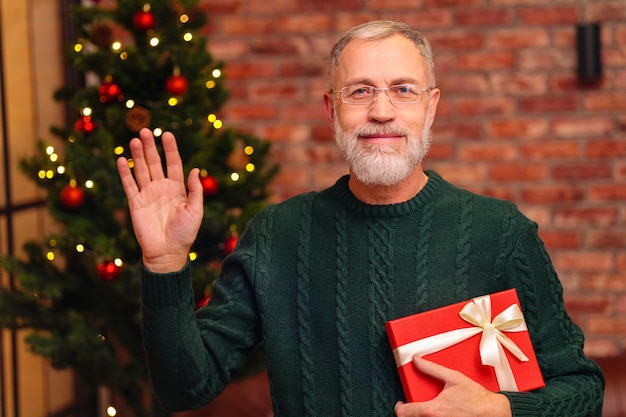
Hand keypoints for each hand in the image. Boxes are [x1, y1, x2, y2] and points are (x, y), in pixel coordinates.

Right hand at [117, 128, 203, 272]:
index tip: (167, 134)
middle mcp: (162, 188)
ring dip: (138, 155)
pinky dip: (124, 172)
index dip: (170, 149)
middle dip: (151, 147)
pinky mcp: (135, 203)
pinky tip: (121, 159)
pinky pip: (128, 185)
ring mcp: (147, 194)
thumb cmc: (185, 234)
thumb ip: (195, 190)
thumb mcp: (196, 211)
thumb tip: (195, 169)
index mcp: (178, 189)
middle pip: (155, 163)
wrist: (167, 253)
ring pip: (141, 170)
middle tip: (144, 130)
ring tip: (134, 140)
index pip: (174, 164)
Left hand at [394, 355, 511, 416]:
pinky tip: (441, 413)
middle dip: (411, 413)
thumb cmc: (476, 397)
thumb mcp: (453, 377)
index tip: (401, 404)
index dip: (399, 407)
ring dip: (422, 416)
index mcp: (433, 410)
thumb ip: (431, 368)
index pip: (404, 413)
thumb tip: (417, 360)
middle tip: (414, 406)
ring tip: (428, 409)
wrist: (493, 411)